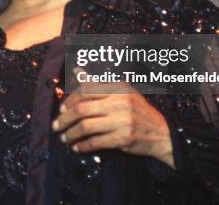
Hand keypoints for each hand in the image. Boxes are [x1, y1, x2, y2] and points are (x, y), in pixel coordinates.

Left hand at [52, 81, 174, 167]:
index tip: (62, 109)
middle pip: (82, 108)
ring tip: (63, 138)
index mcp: (118, 88)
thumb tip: (77, 71)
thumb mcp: (122, 93)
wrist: (162, 134)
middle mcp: (120, 102)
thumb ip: (99, 84)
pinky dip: (83, 145)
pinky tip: (77, 147)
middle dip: (65, 118)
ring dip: (71, 133)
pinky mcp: (123, 138)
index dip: (70, 100)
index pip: (86, 89)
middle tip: (56, 125)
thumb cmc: (138, 112)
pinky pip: (96, 142)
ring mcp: (122, 120)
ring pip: (86, 126)